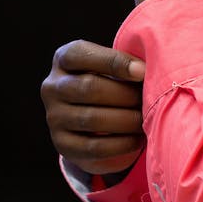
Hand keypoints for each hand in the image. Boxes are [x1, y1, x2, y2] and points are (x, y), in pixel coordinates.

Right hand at [40, 40, 146, 175]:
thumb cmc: (109, 79)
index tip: (143, 72)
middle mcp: (52, 87)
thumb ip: (125, 62)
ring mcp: (54, 117)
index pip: (81, 54)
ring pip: (92, 119)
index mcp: (63, 59)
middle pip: (89, 87)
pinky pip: (93, 147)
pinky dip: (120, 143)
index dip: (114, 61)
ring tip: (147, 119)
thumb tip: (145, 72)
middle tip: (150, 99)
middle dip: (125, 94)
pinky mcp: (62, 144)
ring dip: (126, 120)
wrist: (90, 115)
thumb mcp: (110, 64)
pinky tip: (138, 138)